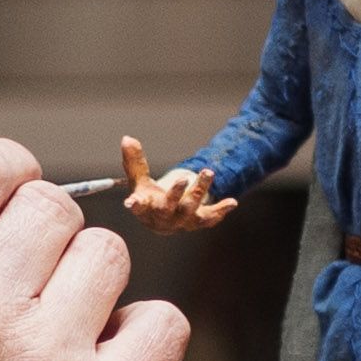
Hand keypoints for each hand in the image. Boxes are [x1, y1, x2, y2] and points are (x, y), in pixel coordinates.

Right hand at [120, 136, 236, 234]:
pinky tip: (232, 202)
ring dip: (199, 191)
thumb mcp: (140, 180)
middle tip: (183, 178)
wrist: (161, 222)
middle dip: (176, 194)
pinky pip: (210, 218)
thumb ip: (134, 161)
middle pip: (169, 207)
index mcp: (146, 207)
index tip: (131, 202)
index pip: (139, 206)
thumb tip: (127, 138)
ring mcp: (181, 221)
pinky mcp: (197, 222)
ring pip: (190, 209)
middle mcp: (163, 218)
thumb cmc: (148, 198)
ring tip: (208, 172)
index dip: (135, 204)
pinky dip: (221, 211)